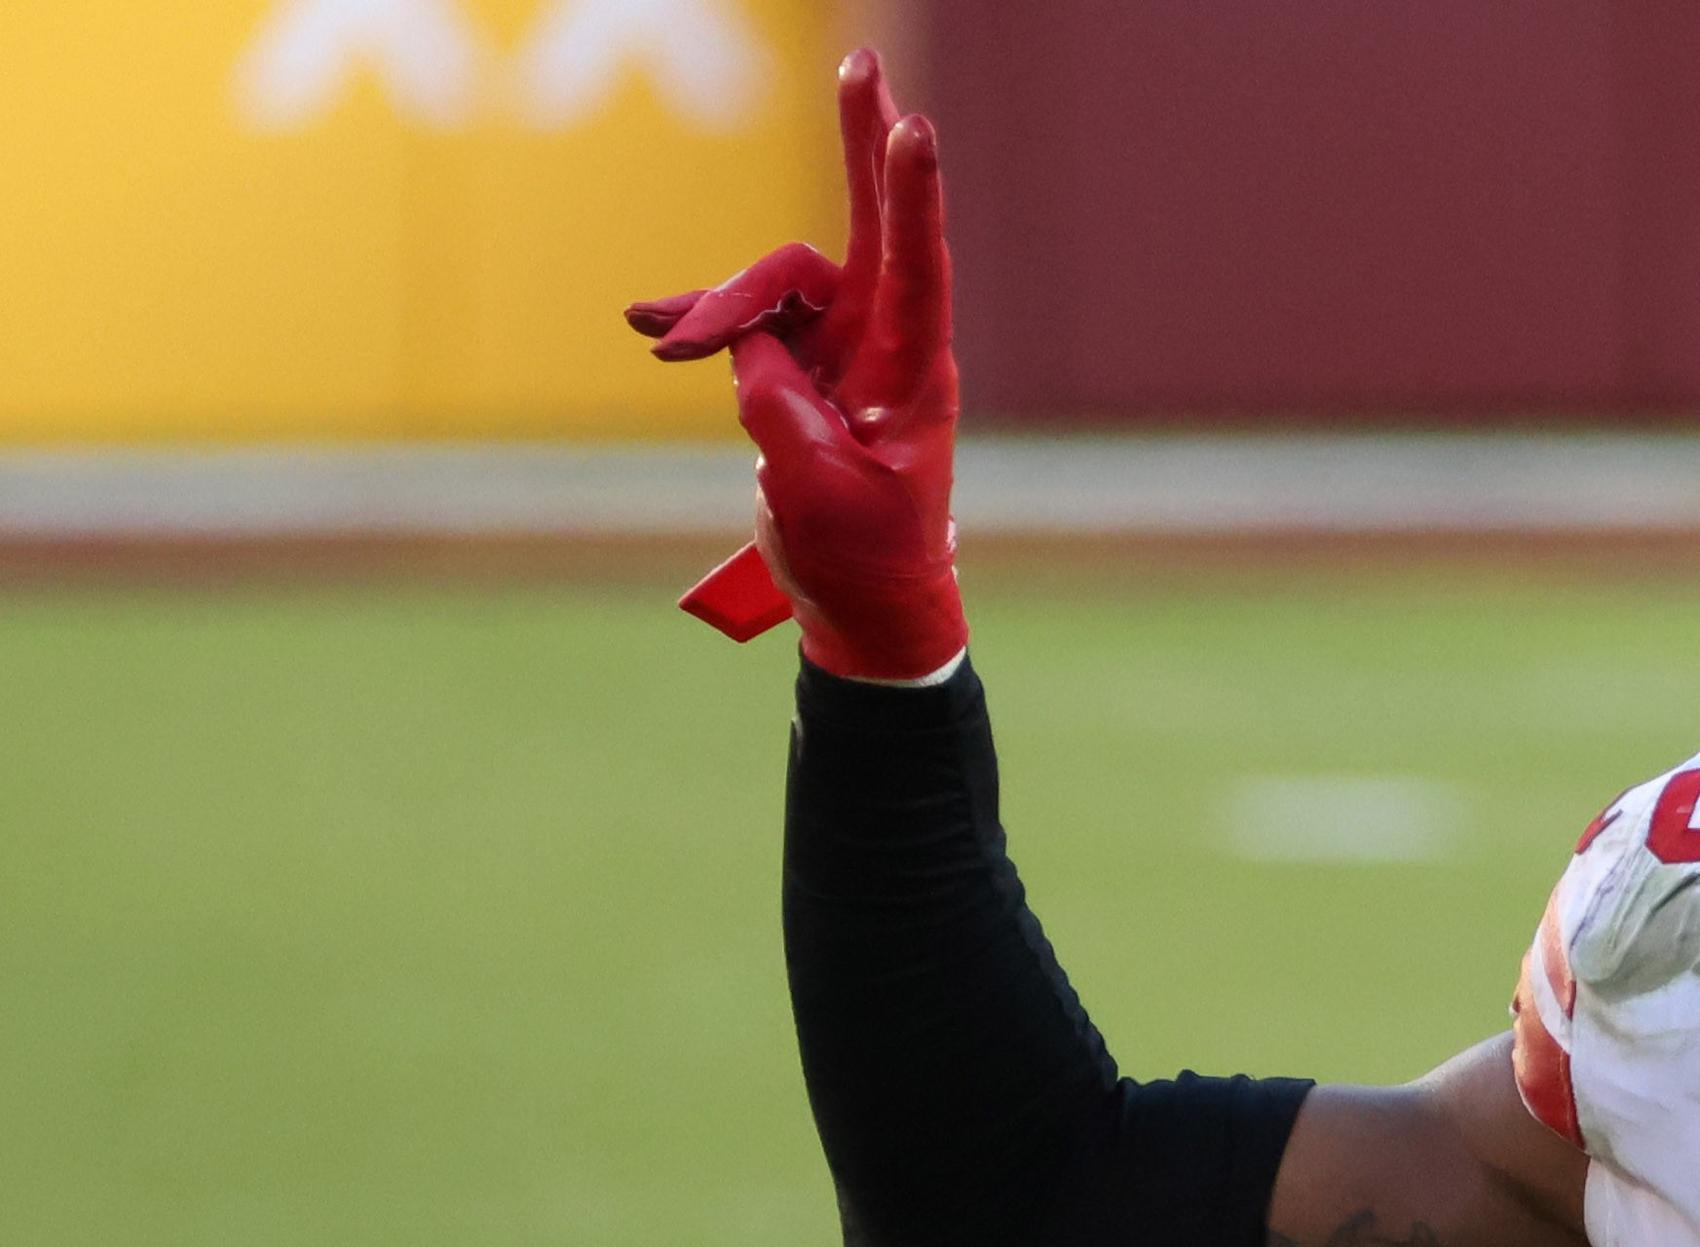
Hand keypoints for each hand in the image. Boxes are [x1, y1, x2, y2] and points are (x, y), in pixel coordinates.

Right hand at [628, 51, 964, 678]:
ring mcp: (843, 347)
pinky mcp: (802, 364)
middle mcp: (886, 343)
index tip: (913, 127)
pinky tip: (652, 323)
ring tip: (663, 338)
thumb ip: (781, 412)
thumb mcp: (818, 491)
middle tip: (862, 61)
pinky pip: (747, 322)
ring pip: (775, 284)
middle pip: (872, 223)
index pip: (917, 266)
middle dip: (862, 141)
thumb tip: (749, 351)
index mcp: (914, 371)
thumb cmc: (863, 554)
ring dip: (717, 303)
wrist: (861, 601)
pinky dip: (702, 318)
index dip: (912, 196)